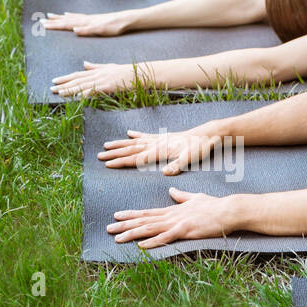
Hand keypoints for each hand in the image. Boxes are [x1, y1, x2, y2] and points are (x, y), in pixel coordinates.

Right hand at [41, 11, 132, 36]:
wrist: (126, 19)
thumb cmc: (115, 27)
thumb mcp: (101, 30)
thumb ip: (87, 30)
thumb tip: (74, 30)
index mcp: (85, 23)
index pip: (66, 24)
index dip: (54, 25)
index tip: (43, 25)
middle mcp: (85, 19)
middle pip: (65, 19)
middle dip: (53, 21)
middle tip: (41, 21)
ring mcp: (88, 18)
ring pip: (70, 16)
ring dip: (59, 17)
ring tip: (50, 15)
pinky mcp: (93, 18)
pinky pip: (77, 16)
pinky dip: (70, 15)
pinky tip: (68, 13)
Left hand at [51, 61, 148, 97]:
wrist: (138, 73)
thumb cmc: (126, 72)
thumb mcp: (109, 67)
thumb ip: (95, 66)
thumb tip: (84, 63)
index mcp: (96, 71)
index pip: (77, 74)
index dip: (65, 78)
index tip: (55, 81)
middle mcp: (97, 74)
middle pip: (77, 80)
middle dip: (63, 84)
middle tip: (51, 88)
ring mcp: (102, 80)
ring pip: (82, 85)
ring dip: (70, 89)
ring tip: (59, 93)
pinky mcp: (108, 86)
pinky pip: (94, 90)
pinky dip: (85, 93)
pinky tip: (77, 97)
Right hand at [98, 128, 225, 174]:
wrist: (207, 134)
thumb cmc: (199, 148)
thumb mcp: (191, 159)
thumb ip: (178, 165)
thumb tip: (166, 173)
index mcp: (159, 151)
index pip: (136, 158)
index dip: (121, 162)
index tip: (107, 164)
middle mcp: (156, 144)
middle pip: (130, 149)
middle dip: (114, 153)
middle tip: (99, 156)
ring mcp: (158, 139)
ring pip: (134, 142)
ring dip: (120, 144)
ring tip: (106, 145)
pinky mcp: (163, 137)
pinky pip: (145, 136)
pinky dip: (136, 135)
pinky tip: (129, 133)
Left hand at [108, 187, 237, 248]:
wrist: (228, 210)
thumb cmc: (214, 206)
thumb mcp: (195, 198)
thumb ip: (181, 196)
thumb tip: (171, 191)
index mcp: (172, 210)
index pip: (146, 213)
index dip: (130, 215)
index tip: (116, 216)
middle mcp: (171, 216)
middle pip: (143, 221)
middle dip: (124, 225)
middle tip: (107, 228)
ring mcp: (177, 223)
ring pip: (150, 229)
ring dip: (132, 234)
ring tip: (117, 238)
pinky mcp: (185, 230)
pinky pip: (165, 237)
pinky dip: (152, 242)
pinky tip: (141, 246)